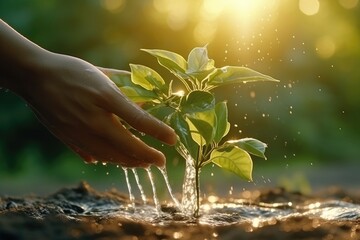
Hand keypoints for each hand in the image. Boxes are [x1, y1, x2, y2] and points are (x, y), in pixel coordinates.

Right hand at [24, 53, 176, 167]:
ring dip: (130, 162)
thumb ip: (126, 85)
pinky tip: (115, 160)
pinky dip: (107, 159)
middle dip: (148, 157)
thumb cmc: (71, 71)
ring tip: (143, 163)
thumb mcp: (101, 73)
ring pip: (110, 156)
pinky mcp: (68, 139)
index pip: (139, 119)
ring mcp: (79, 132)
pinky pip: (92, 155)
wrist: (34, 77)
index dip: (159, 132)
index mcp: (105, 97)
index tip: (173, 140)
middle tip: (161, 161)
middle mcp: (93, 119)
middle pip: (127, 146)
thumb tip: (146, 98)